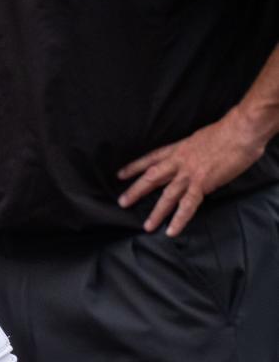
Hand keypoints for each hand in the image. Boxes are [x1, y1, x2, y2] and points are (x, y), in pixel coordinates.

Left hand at [118, 108, 267, 236]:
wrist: (240, 131)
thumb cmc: (227, 131)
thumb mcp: (201, 138)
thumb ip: (193, 150)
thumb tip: (194, 158)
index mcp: (178, 149)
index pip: (150, 158)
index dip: (135, 167)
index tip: (120, 175)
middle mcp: (179, 161)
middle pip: (151, 177)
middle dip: (136, 191)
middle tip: (122, 202)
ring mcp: (189, 173)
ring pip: (167, 195)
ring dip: (157, 212)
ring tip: (147, 226)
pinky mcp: (202, 183)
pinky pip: (188, 205)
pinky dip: (179, 219)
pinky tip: (172, 230)